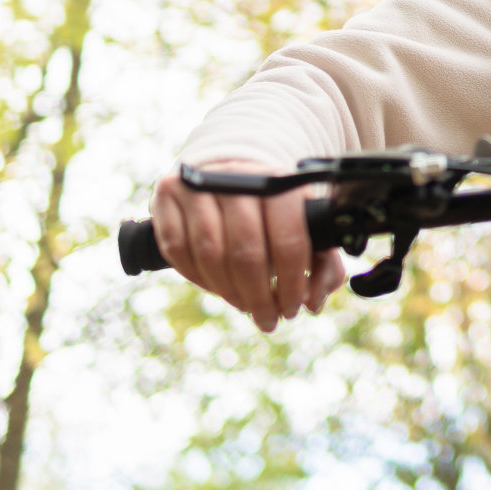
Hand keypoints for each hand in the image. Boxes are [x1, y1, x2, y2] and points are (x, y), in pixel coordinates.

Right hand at [149, 158, 346, 331]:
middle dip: (259, 297)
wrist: (230, 172)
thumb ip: (322, 264)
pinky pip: (177, 249)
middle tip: (267, 318)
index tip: (291, 309)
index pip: (288, 240)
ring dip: (228, 292)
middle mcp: (238, 177)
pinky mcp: (168, 195)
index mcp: (280, 183)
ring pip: (210, 253)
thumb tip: (313, 302)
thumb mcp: (305, 226)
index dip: (291, 284)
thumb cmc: (273, 210)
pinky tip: (215, 286)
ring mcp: (198, 184)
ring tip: (244, 305)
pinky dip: (196, 277)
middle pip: (247, 252)